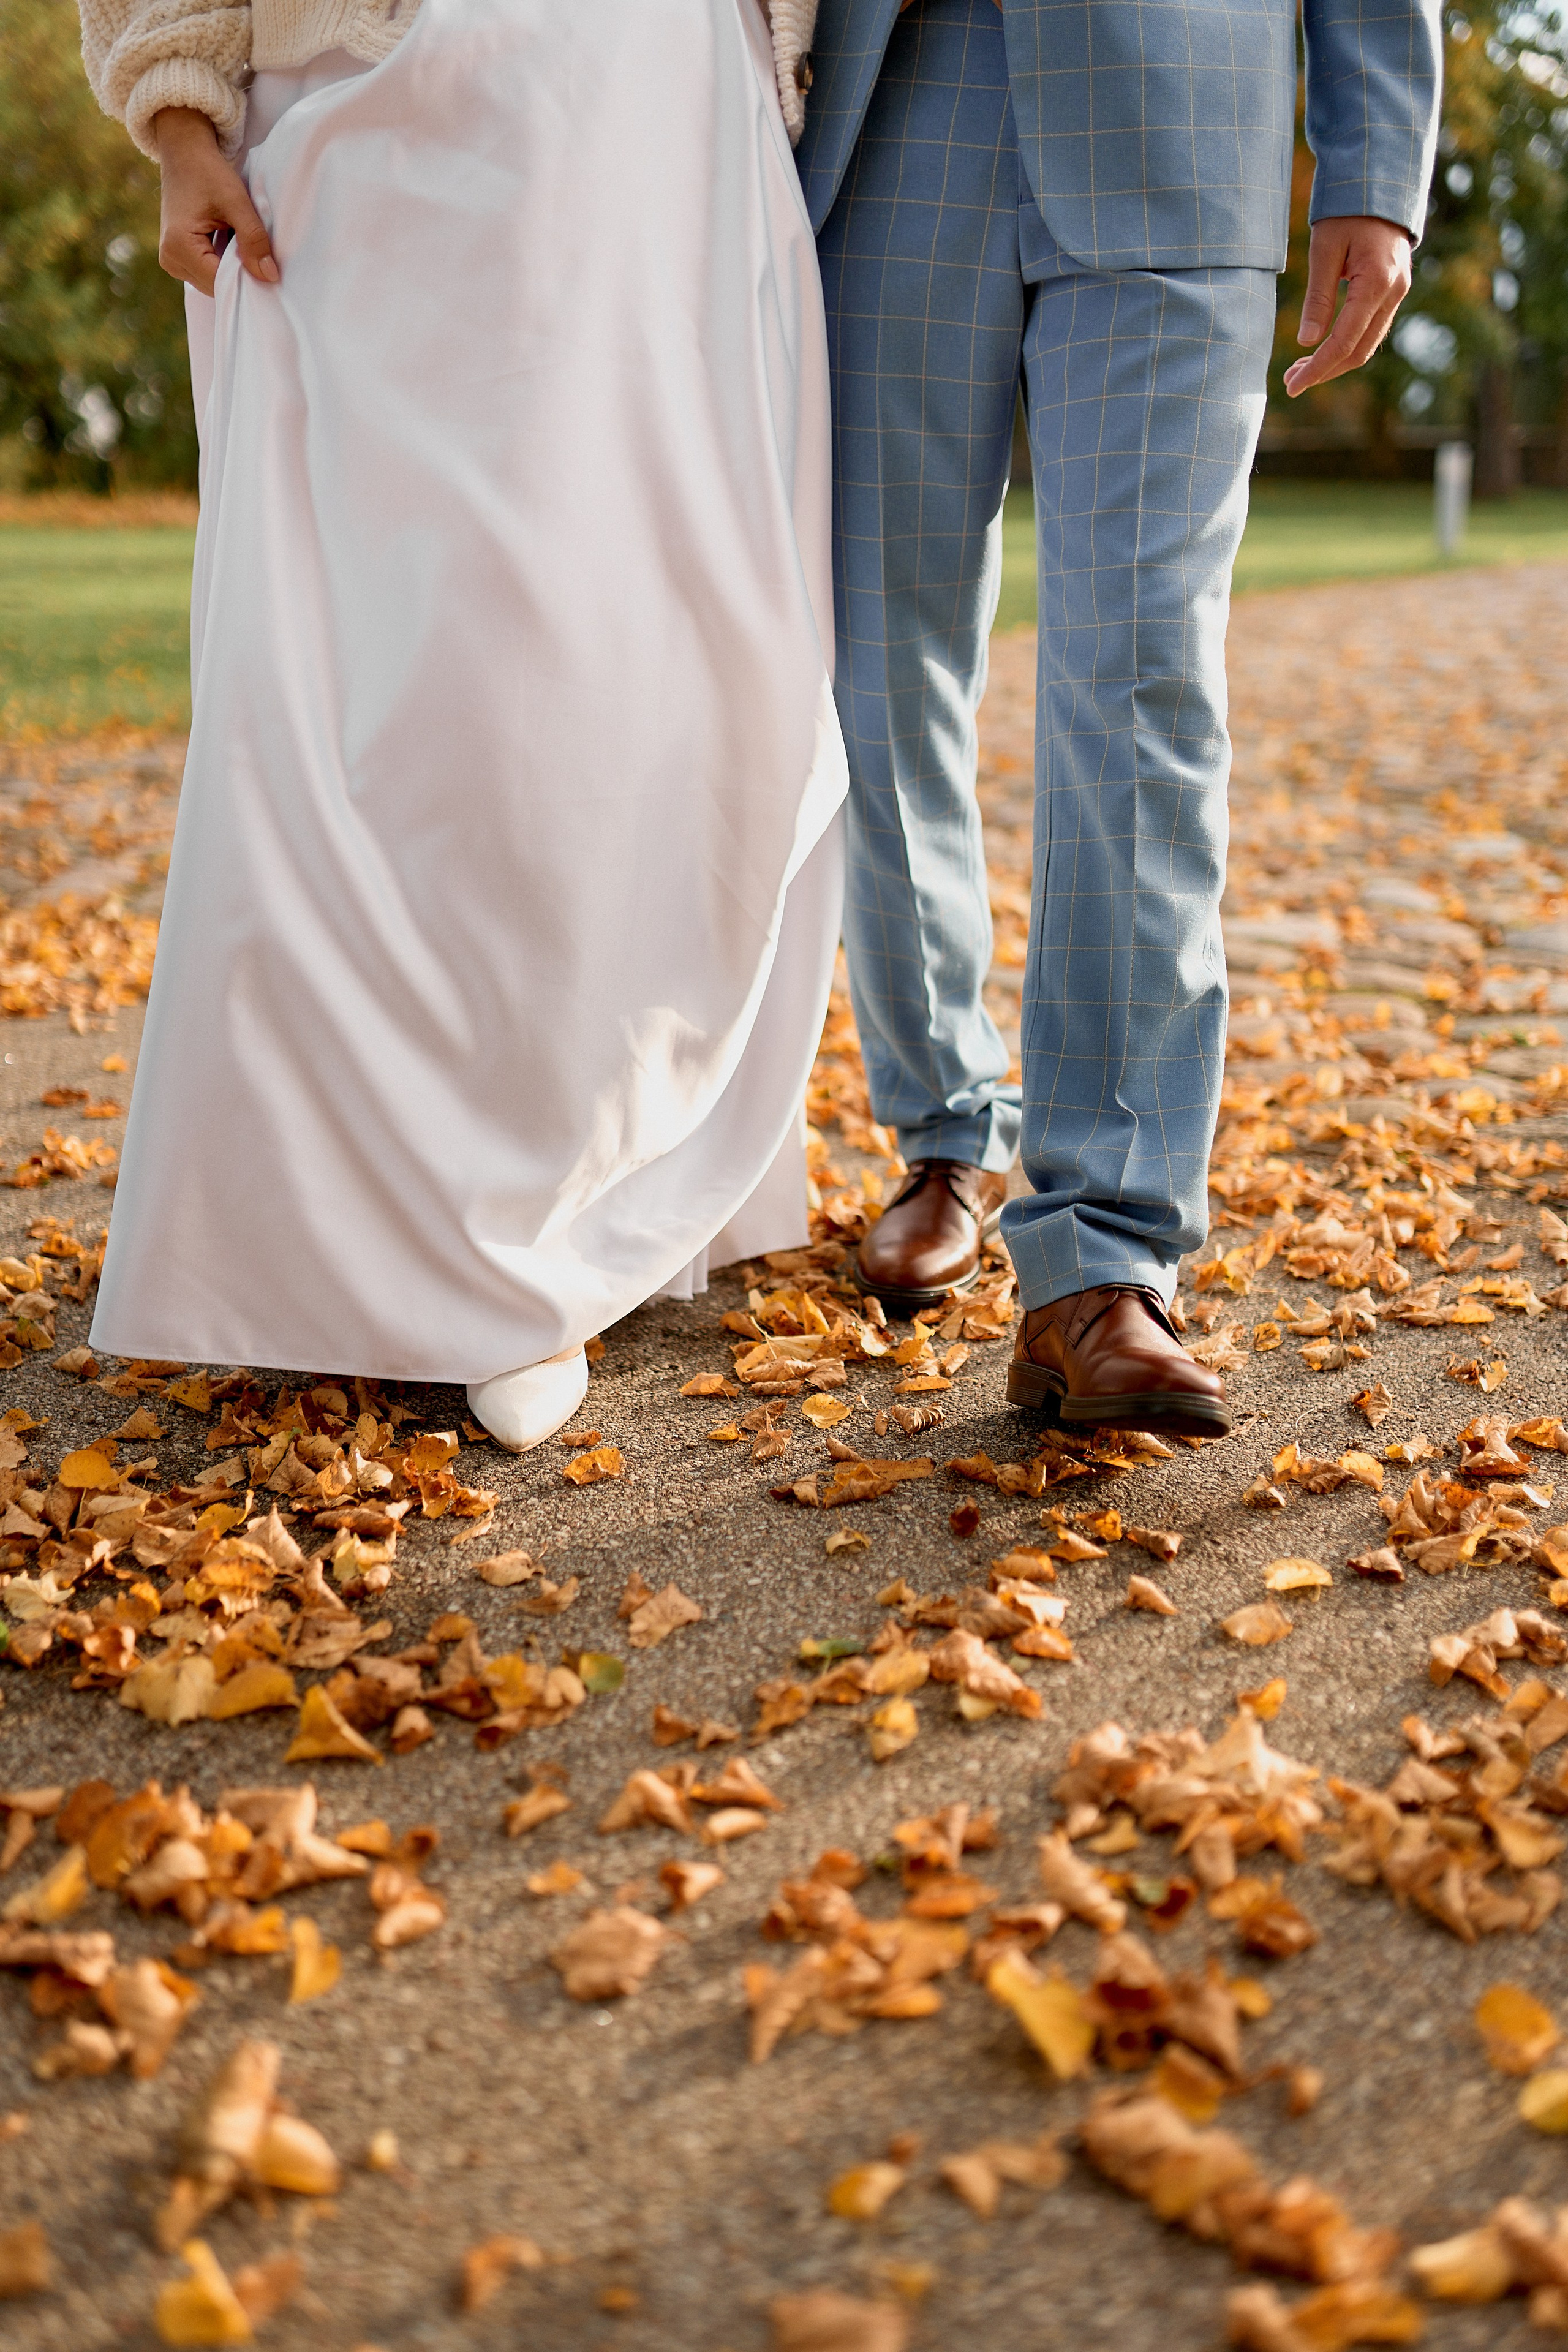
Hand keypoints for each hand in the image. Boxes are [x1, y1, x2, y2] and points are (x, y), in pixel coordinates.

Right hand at [153, 106, 277, 294]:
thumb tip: (270, 277)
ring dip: (231, 270)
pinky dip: (222, 263)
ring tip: (241, 245)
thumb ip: (254, 240)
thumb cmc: (208, 171)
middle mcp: (170, 259)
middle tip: (259, 256)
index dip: (247, 280)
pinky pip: (206, 272)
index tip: (269, 272)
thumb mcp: (237, 203)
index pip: (220, 283)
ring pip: (212, 283)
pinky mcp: (176, 256)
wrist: (184, 152)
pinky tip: (231, 245)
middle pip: (215, 287)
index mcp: (179, 247)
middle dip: (239, 276)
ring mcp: (171, 260)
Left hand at [1284, 217, 1411, 395]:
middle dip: (1324, 371)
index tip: (1292, 386)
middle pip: (1358, 351)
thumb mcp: (1325, 250)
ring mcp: (1398, 292)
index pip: (1344, 341)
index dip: (1317, 369)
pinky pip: (1371, 328)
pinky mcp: (1394, 290)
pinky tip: (1321, 348)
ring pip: (1367, 344)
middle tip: (1290, 380)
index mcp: (1377, 282)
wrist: (1380, 184)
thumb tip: (1307, 342)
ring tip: (1300, 369)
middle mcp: (1394, 292)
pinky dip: (1346, 344)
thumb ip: (1319, 297)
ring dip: (1334, 362)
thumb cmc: (1347, 211)